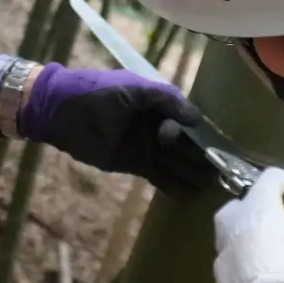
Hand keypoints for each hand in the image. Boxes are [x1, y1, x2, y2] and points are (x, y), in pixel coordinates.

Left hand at [15, 63, 220, 197]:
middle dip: (203, 156)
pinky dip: (172, 185)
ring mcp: (145, 145)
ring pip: (174, 161)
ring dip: (193, 172)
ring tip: (214, 186)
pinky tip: (189, 194)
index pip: (187, 119)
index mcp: (157, 103)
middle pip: (185, 142)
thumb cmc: (96, 92)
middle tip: (224, 172)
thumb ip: (166, 100)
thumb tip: (196, 119)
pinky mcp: (132, 163)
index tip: (217, 146)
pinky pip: (157, 175)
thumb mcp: (133, 88)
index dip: (202, 132)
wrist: (59, 110)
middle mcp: (155, 124)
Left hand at [215, 167, 283, 261]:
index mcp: (223, 220)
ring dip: (276, 250)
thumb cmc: (259, 233)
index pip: (237, 205)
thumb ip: (270, 181)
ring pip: (258, 254)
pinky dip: (280, 270)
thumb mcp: (265, 196)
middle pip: (248, 230)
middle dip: (268, 228)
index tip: (278, 204)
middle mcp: (223, 244)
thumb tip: (277, 173)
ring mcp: (233, 270)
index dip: (257, 201)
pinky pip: (267, 275)